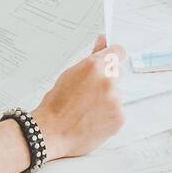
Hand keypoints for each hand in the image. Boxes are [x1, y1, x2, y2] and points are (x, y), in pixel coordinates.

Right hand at [32, 36, 126, 159]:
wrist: (52, 132)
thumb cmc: (57, 104)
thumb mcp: (71, 74)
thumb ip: (92, 57)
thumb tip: (103, 40)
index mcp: (95, 66)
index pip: (118, 52)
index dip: (114, 55)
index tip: (111, 59)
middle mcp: (108, 81)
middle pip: (117, 73)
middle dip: (107, 80)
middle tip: (89, 93)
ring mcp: (115, 100)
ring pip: (117, 94)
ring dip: (107, 99)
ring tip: (87, 109)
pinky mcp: (119, 117)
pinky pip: (118, 111)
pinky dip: (109, 115)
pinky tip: (93, 119)